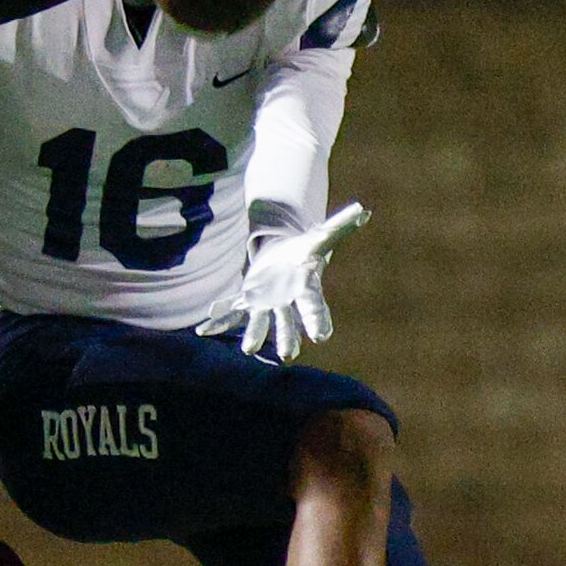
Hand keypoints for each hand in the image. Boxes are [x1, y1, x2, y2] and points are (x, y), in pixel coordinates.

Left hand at [196, 201, 368, 360]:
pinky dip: (218, 321)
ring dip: (253, 336)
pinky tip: (203, 331)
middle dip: (287, 338)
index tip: (321, 336)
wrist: (284, 260)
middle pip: (287, 323)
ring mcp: (265, 305)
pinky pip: (231, 312)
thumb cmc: (304, 251)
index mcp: (305, 290)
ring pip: (260, 323)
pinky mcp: (247, 301)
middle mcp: (285, 303)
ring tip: (248, 350)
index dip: (318, 320)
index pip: (313, 306)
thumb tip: (362, 210)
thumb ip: (339, 226)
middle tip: (288, 356)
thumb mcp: (319, 237)